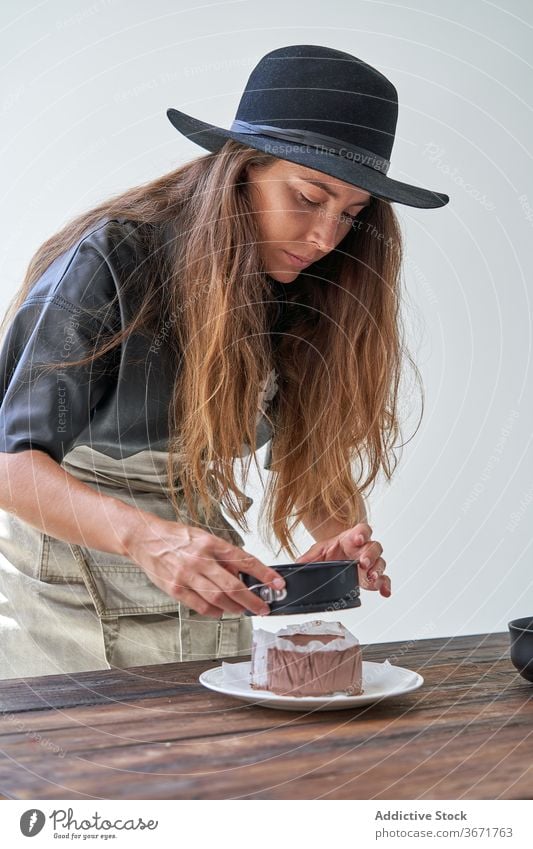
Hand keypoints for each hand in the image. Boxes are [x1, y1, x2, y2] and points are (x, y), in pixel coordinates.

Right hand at [127, 516, 285, 616]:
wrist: (144, 538)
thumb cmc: (176, 537)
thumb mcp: (203, 538)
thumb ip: (222, 555)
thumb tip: (241, 572)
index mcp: (210, 543)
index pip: (244, 559)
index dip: (264, 573)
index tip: (277, 583)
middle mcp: (200, 559)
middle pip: (233, 586)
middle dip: (253, 600)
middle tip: (263, 608)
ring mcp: (186, 575)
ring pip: (218, 598)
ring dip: (235, 608)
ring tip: (243, 610)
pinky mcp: (175, 588)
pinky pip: (200, 606)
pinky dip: (214, 611)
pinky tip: (220, 611)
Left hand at [294, 522, 390, 597]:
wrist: (336, 557)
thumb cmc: (331, 551)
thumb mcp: (318, 552)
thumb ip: (308, 558)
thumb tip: (297, 565)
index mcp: (351, 538)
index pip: (362, 530)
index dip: (362, 533)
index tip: (358, 539)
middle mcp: (364, 548)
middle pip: (374, 547)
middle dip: (370, 555)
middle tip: (363, 562)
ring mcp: (370, 562)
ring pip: (380, 563)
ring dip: (377, 571)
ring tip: (372, 578)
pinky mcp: (372, 576)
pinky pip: (384, 579)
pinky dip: (385, 585)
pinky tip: (384, 592)